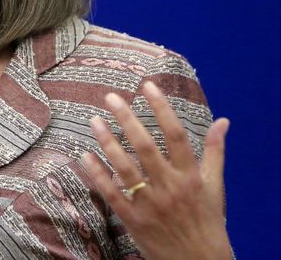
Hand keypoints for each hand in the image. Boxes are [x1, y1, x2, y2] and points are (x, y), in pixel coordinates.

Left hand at [82, 81, 231, 259]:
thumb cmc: (208, 222)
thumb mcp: (215, 187)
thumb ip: (215, 152)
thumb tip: (223, 121)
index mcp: (191, 176)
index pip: (176, 135)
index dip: (162, 108)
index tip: (147, 85)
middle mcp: (170, 187)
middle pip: (145, 146)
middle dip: (127, 119)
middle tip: (110, 97)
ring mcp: (149, 203)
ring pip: (124, 167)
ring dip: (107, 142)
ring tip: (93, 120)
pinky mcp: (133, 219)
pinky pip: (111, 193)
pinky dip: (97, 174)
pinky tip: (85, 154)